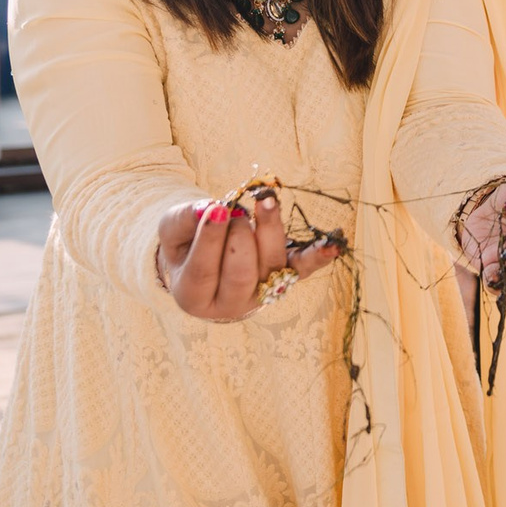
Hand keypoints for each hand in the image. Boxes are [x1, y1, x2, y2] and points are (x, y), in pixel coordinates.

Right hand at [155, 186, 343, 322]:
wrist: (205, 260)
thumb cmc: (186, 244)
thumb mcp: (173, 232)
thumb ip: (183, 221)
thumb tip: (208, 208)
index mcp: (193, 297)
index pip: (203, 271)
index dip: (211, 239)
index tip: (219, 208)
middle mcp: (230, 304)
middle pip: (241, 275)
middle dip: (241, 238)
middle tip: (235, 211)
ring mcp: (261, 294)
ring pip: (271, 268)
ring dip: (270, 232)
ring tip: (264, 202)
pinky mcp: (285, 279)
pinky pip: (303, 270)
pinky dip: (318, 258)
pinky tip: (333, 246)